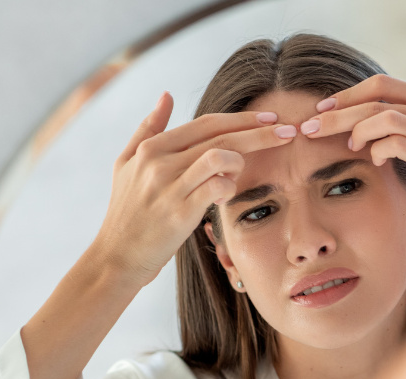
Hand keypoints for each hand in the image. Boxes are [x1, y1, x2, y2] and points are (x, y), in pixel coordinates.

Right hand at [92, 92, 295, 285]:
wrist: (117, 256)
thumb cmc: (126, 212)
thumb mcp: (126, 163)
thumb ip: (147, 128)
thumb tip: (167, 95)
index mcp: (151, 148)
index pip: (207, 123)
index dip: (242, 119)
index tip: (270, 118)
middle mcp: (159, 162)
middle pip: (220, 136)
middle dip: (260, 132)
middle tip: (288, 132)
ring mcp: (169, 186)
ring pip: (220, 156)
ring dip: (240, 161)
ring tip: (239, 174)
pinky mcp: (180, 212)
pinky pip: (217, 187)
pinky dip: (229, 186)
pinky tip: (226, 195)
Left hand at [299, 74, 405, 216]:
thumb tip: (361, 130)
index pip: (382, 84)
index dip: (347, 95)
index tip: (322, 112)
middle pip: (376, 97)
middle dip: (337, 112)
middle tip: (309, 127)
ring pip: (382, 116)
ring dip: (353, 130)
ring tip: (343, 147)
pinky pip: (396, 141)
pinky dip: (377, 149)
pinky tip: (374, 161)